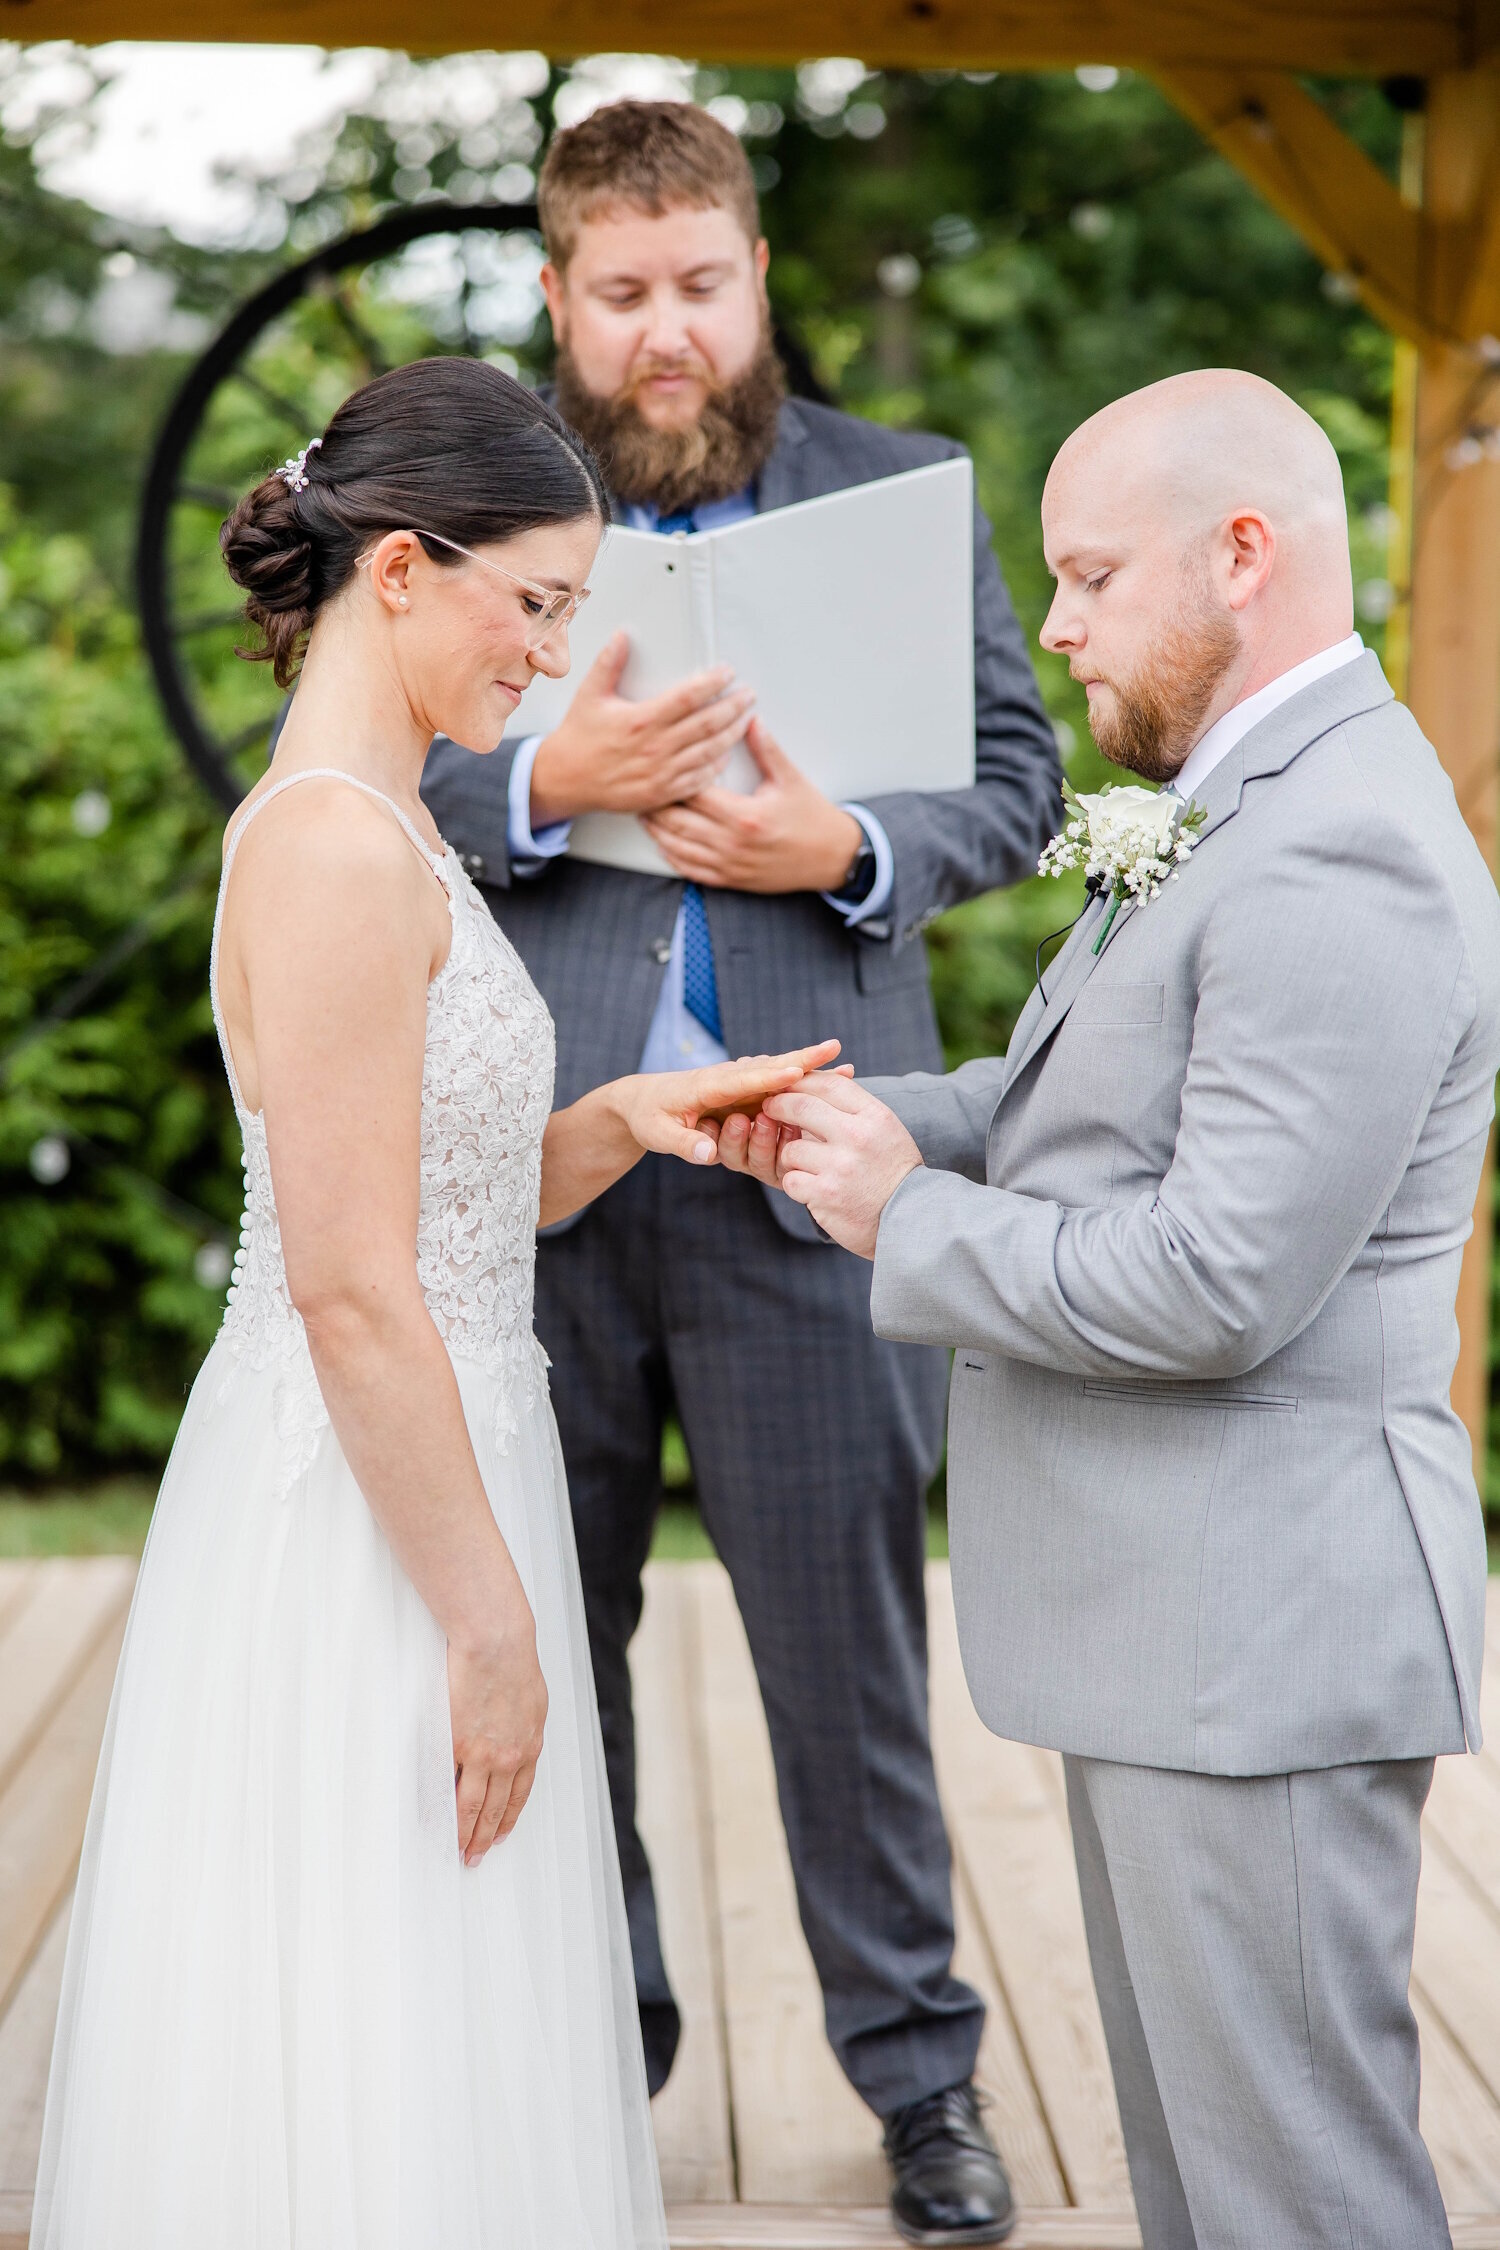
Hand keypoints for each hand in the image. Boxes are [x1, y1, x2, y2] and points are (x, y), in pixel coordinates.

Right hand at [448, 1601, 548, 1865]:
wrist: (497, 1644)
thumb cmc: (514, 1662)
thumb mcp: (533, 1701)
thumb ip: (524, 1727)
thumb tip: (517, 1741)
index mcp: (530, 1745)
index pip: (519, 1793)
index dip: (508, 1818)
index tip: (500, 1835)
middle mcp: (510, 1757)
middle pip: (497, 1807)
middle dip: (486, 1836)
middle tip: (475, 1857)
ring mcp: (483, 1754)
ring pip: (473, 1805)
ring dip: (465, 1832)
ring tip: (457, 1850)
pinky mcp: (457, 1744)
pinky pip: (448, 1783)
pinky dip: (443, 1806)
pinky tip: (438, 1820)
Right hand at [529, 633, 754, 823]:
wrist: (566, 779)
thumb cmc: (580, 738)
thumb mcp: (590, 694)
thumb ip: (609, 663)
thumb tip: (623, 635)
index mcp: (642, 720)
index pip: (688, 697)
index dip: (713, 683)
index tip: (727, 672)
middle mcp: (655, 747)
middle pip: (707, 724)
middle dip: (734, 707)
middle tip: (748, 695)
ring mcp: (661, 773)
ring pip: (709, 752)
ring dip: (732, 734)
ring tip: (746, 719)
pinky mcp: (662, 793)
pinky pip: (699, 780)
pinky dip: (716, 766)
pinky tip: (726, 754)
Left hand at [607, 1040, 843, 1164]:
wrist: (644, 1100)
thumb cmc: (649, 1116)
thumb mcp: (658, 1134)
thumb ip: (683, 1143)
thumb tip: (708, 1154)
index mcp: (706, 1085)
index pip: (743, 1080)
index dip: (771, 1076)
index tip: (798, 1071)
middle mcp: (728, 1078)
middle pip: (771, 1067)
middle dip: (803, 1060)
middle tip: (834, 1051)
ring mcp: (740, 1082)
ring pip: (780, 1072)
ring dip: (811, 1066)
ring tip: (843, 1065)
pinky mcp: (746, 1091)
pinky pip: (779, 1082)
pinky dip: (804, 1076)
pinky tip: (829, 1074)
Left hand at [640, 719, 864, 893]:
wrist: (831, 858)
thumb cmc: (812, 819)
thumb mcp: (791, 779)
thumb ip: (766, 749)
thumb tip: (749, 720)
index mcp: (744, 816)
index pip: (695, 794)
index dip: (673, 779)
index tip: (660, 766)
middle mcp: (732, 844)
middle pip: (677, 822)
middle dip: (656, 805)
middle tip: (641, 788)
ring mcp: (729, 865)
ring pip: (677, 849)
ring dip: (657, 831)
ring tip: (644, 813)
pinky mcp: (730, 880)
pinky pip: (691, 871)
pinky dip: (671, 857)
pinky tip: (662, 843)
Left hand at [756, 1073, 922, 1257]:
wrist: (912, 1218)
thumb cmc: (892, 1170)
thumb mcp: (885, 1129)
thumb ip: (853, 1107)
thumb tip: (813, 1078)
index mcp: (875, 1116)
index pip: (831, 1084)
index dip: (803, 1081)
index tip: (787, 1084)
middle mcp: (858, 1137)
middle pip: (802, 1107)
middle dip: (779, 1105)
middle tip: (770, 1108)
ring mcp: (840, 1167)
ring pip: (791, 1149)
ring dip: (790, 1156)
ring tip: (804, 1164)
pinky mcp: (826, 1195)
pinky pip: (791, 1180)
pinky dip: (796, 1184)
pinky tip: (810, 1187)